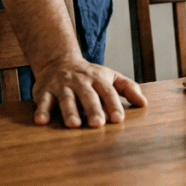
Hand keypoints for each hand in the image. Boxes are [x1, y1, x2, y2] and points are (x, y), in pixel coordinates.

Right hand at [32, 55, 146, 127]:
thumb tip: (144, 103)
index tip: (118, 119)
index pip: (108, 92)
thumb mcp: (110, 77)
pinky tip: (41, 122)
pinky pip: (43, 101)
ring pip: (66, 98)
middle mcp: (80, 81)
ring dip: (69, 111)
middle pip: (88, 96)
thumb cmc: (90, 75)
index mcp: (98, 78)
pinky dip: (42, 111)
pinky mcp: (45, 91)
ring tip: (74, 125)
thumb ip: (127, 88)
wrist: (59, 61)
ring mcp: (62, 85)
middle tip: (98, 124)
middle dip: (93, 109)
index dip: (113, 105)